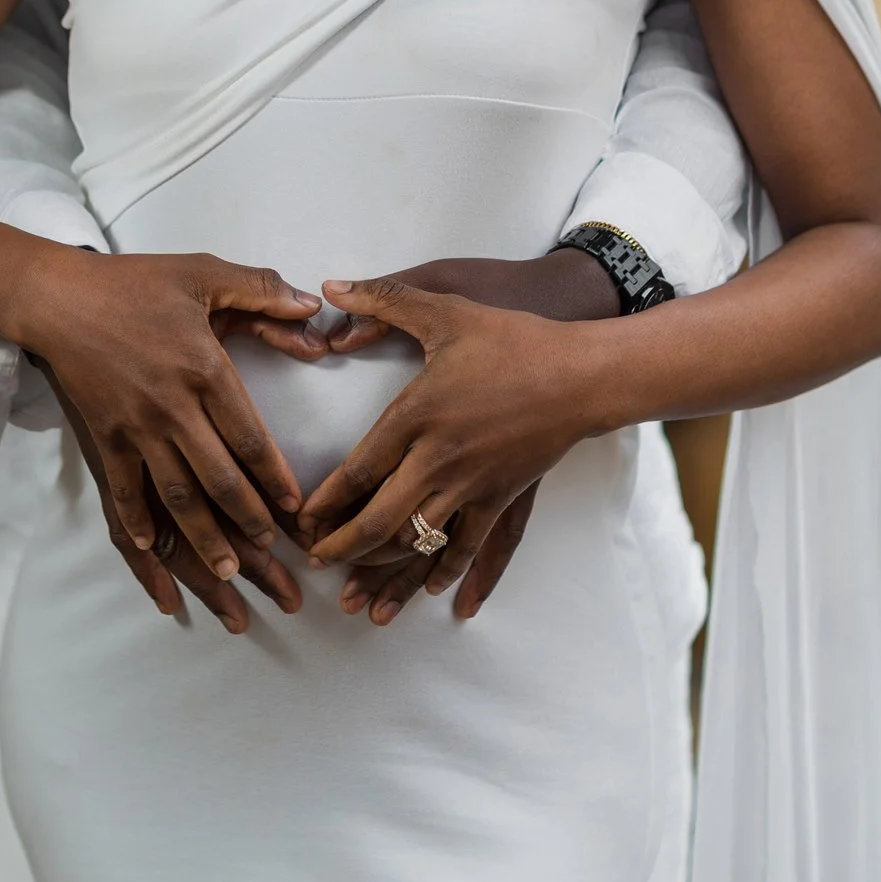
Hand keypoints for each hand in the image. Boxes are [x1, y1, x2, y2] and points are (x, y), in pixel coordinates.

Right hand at [12, 247, 324, 580]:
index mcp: (204, 368)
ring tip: (227, 572)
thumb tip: (313, 305)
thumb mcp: (203, 272)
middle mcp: (172, 406)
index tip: (295, 507)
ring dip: (203, 538)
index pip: (250, 436)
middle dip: (248, 521)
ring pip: (176, 495)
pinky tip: (151, 548)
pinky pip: (123, 489)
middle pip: (218, 478)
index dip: (275, 477)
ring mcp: (135, 426)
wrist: (58, 296)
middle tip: (272, 552)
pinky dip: (138, 522)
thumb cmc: (135, 282)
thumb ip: (262, 289)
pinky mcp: (104, 435)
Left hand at [298, 275, 609, 598]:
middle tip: (312, 562)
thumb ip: (383, 298)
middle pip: (379, 522)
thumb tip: (329, 287)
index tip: (298, 522)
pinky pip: (470, 546)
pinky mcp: (503, 496)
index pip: (357, 472)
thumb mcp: (444, 306)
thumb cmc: (512, 337)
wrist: (582, 372)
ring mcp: (473, 484)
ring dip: (384, 573)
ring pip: (419, 543)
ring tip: (357, 594)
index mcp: (416, 415)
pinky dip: (450, 574)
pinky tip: (437, 594)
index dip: (323, 503)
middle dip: (341, 549)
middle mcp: (438, 459)